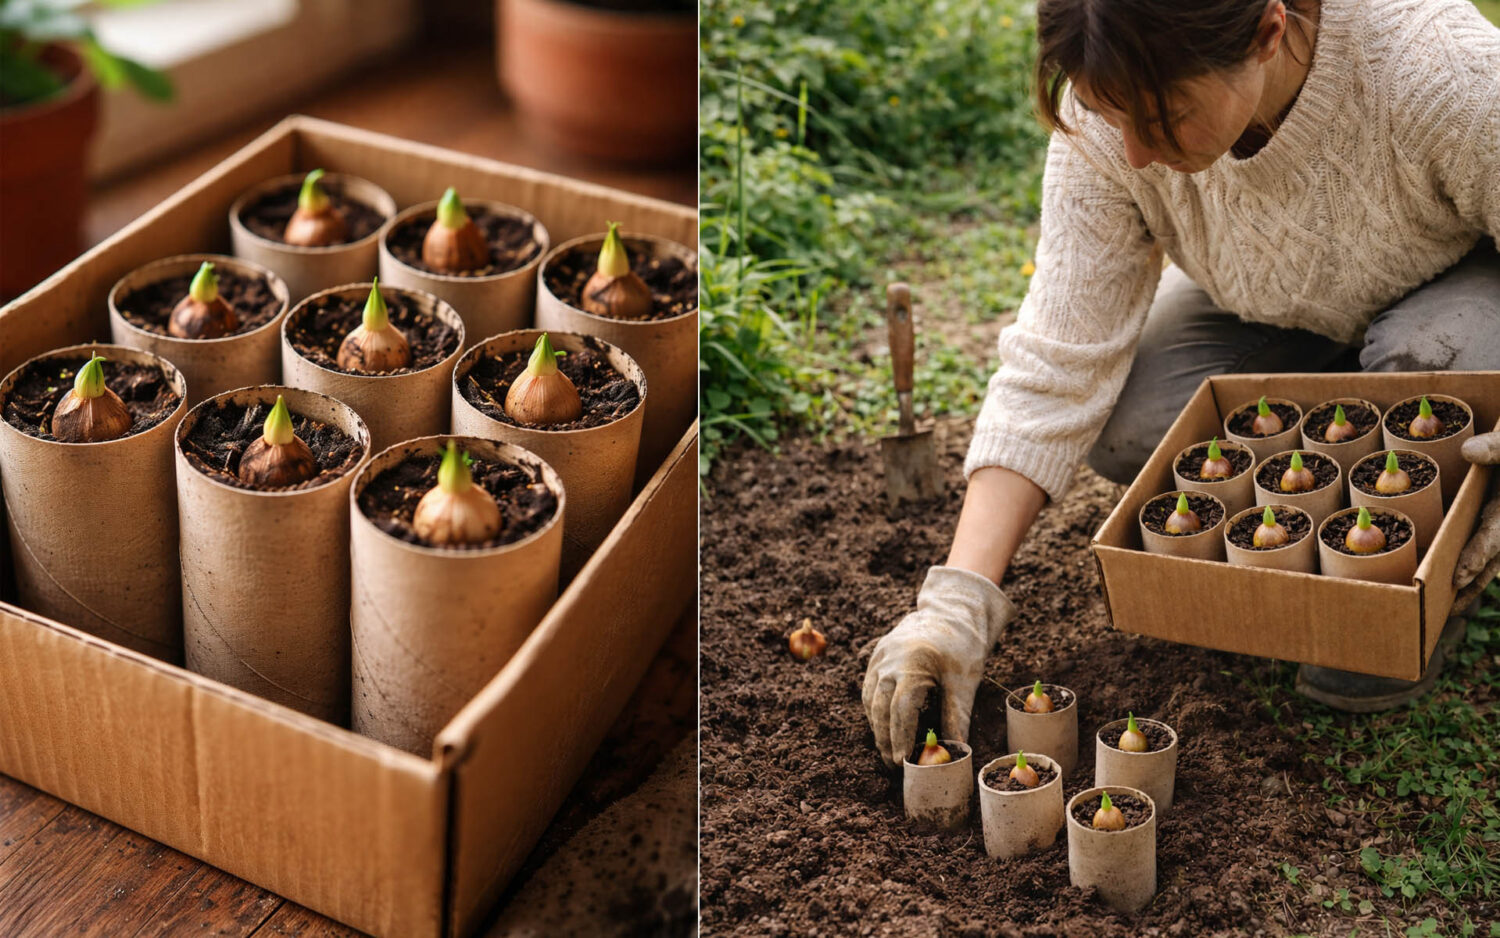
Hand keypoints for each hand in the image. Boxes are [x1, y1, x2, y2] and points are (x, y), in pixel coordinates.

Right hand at [862, 566, 1016, 767]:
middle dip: (884, 738)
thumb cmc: (961, 647)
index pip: (900, 710)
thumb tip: (957, 750)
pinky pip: (869, 687)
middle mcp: (889, 662)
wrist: (950, 611)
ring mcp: (880, 657)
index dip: (899, 738)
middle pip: (880, 708)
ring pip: (871, 699)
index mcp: (912, 666)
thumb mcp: (964, 682)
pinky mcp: (877, 655)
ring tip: (886, 749)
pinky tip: (881, 724)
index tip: (901, 761)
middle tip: (891, 763)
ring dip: (876, 726)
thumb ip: (957, 716)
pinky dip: (874, 708)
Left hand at [1454, 432, 1499, 609]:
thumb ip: (1496, 449)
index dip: (1476, 557)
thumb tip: (1469, 452)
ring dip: (1471, 581)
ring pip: (1490, 560)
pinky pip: (1485, 547)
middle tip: (1447, 608)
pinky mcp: (1493, 519)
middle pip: (1491, 559)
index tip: (1459, 578)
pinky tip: (1454, 582)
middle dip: (1471, 583)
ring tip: (1448, 607)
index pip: (1494, 536)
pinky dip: (1472, 565)